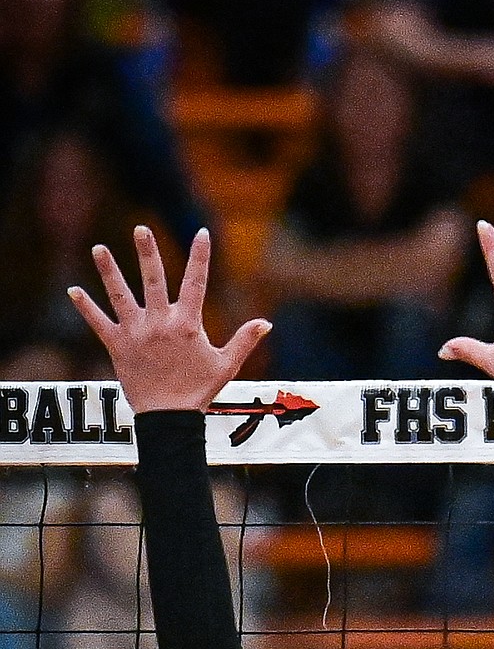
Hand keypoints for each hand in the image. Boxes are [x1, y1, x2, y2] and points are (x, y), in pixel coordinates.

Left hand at [68, 226, 271, 412]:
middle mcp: (160, 323)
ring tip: (99, 248)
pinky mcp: (117, 346)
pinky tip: (73, 290)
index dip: (200, 257)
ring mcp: (136, 333)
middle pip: (153, 280)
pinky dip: (86, 307)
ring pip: (120, 295)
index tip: (202, 233)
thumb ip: (244, 341)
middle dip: (148, 253)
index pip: (196, 283)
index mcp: (187, 325)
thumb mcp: (226, 366)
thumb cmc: (199, 392)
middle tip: (141, 229)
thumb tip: (266, 323)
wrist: (169, 419)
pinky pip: (99, 323)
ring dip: (109, 271)